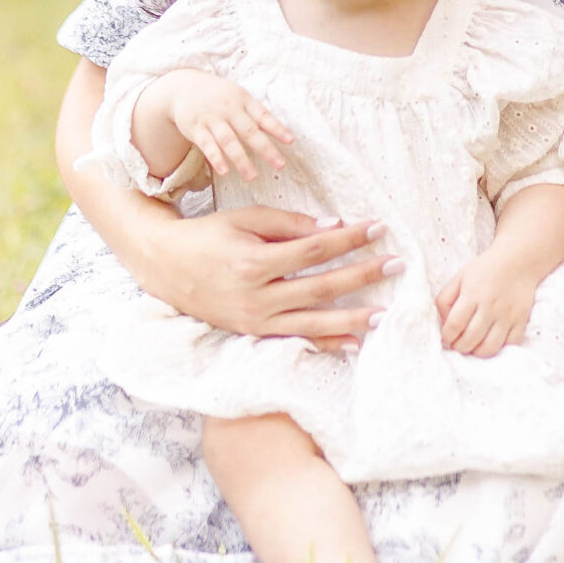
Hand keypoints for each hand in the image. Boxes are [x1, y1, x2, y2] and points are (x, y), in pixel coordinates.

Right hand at [144, 205, 392, 349]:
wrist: (168, 267)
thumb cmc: (209, 236)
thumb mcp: (246, 219)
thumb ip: (289, 224)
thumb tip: (333, 227)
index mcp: (254, 261)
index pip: (314, 250)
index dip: (349, 239)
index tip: (377, 227)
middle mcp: (257, 297)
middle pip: (320, 288)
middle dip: (361, 275)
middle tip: (396, 265)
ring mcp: (256, 321)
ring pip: (313, 323)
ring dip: (352, 318)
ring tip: (385, 313)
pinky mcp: (254, 335)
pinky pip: (296, 341)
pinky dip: (326, 344)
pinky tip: (353, 343)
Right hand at [149, 69, 291, 182]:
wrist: (184, 86)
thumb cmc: (219, 95)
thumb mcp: (238, 96)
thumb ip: (255, 112)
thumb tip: (280, 129)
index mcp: (243, 100)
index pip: (263, 116)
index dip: (277, 128)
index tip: (291, 141)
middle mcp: (229, 109)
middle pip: (249, 131)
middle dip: (265, 149)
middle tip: (280, 165)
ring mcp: (212, 119)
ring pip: (229, 141)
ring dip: (241, 159)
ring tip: (252, 176)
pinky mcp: (196, 128)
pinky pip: (207, 145)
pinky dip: (216, 158)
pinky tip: (224, 171)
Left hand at [435, 249, 538, 357]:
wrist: (518, 260)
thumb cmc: (485, 269)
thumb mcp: (459, 277)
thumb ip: (445, 299)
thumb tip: (444, 323)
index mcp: (472, 294)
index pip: (454, 325)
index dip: (447, 337)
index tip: (447, 337)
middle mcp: (490, 306)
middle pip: (470, 339)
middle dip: (460, 347)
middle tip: (458, 344)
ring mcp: (507, 314)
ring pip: (490, 347)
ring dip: (477, 352)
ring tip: (473, 346)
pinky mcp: (521, 319)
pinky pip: (510, 344)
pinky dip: (499, 348)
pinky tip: (491, 341)